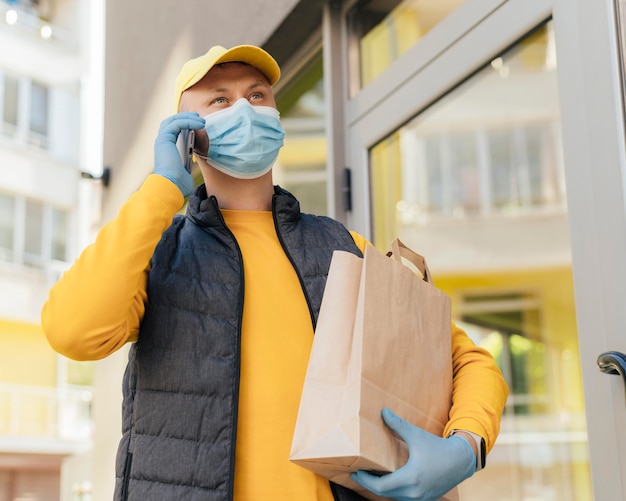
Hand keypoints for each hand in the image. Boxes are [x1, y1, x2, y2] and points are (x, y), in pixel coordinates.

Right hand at [154, 112, 204, 196]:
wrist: (170, 187)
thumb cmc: (178, 184)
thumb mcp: (186, 171)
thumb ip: (188, 163)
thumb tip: (195, 163)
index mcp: (166, 149)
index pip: (173, 130)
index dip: (185, 124)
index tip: (198, 125)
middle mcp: (162, 143)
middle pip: (171, 122)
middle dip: (186, 117)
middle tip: (199, 118)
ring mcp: (162, 140)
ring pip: (173, 120)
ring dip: (188, 117)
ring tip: (201, 120)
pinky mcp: (164, 139)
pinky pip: (176, 124)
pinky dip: (188, 122)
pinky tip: (199, 124)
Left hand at [351, 408, 475, 500]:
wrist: (460, 461)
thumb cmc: (438, 448)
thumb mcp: (416, 435)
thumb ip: (398, 425)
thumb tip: (383, 412)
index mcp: (411, 478)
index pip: (381, 486)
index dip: (366, 480)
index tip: (356, 472)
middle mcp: (414, 492)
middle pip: (384, 493)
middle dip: (369, 484)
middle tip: (358, 474)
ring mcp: (420, 498)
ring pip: (393, 497)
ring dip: (381, 489)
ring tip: (371, 476)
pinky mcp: (424, 499)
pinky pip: (402, 498)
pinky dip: (393, 491)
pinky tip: (387, 481)